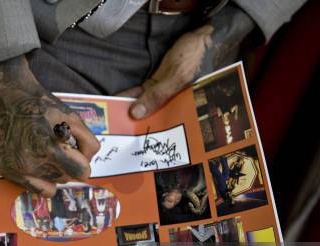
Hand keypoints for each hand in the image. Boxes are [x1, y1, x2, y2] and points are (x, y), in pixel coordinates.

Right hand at [0, 56, 99, 196]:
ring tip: (45, 150)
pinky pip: (34, 188)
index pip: (81, 172)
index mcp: (47, 147)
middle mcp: (29, 163)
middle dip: (67, 165)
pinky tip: (37, 162)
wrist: (6, 97)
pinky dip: (40, 178)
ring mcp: (15, 169)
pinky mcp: (5, 171)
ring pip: (51, 184)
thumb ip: (87, 141)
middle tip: (59, 147)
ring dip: (53, 171)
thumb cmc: (40, 105)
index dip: (82, 161)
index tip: (77, 153)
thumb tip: (87, 161)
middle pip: (66, 178)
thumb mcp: (71, 117)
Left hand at [119, 5, 255, 119]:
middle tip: (118, 129)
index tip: (130, 136)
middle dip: (139, 122)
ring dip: (134, 108)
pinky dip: (134, 94)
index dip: (149, 129)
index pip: (165, 124)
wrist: (204, 34)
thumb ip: (157, 95)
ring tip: (115, 116)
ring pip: (148, 104)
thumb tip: (135, 114)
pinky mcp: (161, 80)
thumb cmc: (197, 55)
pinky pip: (145, 90)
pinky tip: (121, 100)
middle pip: (156, 116)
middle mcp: (177, 103)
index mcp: (186, 107)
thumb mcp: (177, 76)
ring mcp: (168, 91)